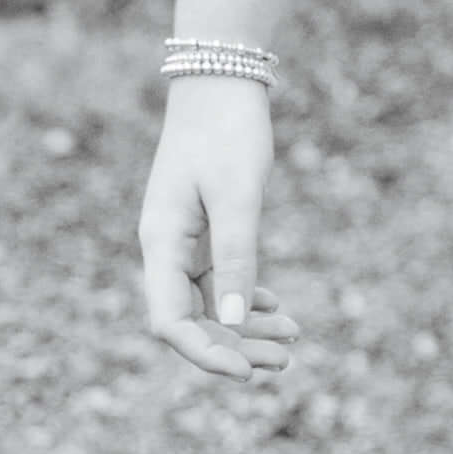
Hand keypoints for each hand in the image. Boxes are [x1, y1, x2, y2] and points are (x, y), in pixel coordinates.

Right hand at [138, 79, 277, 365]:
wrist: (221, 80)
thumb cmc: (227, 132)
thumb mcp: (238, 195)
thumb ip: (237, 257)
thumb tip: (238, 322)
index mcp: (161, 243)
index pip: (169, 322)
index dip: (205, 354)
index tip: (246, 373)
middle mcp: (165, 249)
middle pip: (190, 321)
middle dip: (235, 348)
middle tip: (285, 363)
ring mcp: (182, 242)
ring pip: (208, 304)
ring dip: (246, 329)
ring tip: (292, 343)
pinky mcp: (201, 231)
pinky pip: (218, 281)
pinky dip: (247, 299)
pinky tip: (277, 309)